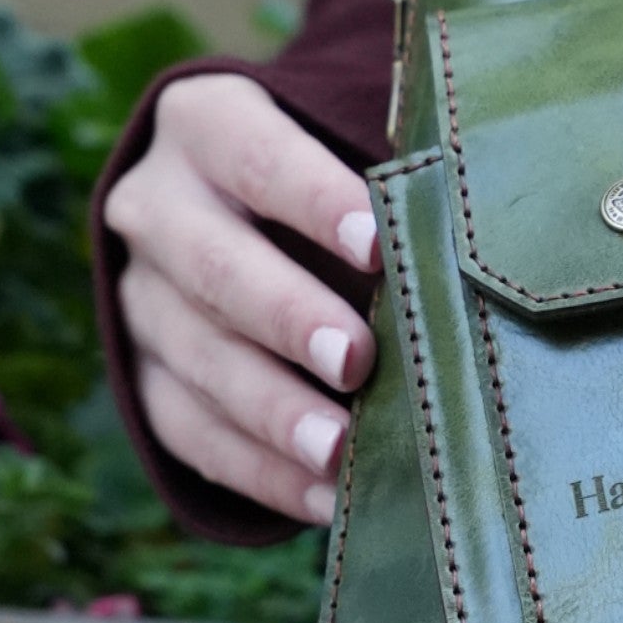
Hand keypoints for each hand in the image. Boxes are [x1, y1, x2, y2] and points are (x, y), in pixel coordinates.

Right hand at [102, 72, 378, 523]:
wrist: (239, 207)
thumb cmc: (340, 173)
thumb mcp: (354, 142)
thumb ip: (404, 175)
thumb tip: (481, 227)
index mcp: (207, 124)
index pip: (256, 155)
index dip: (314, 197)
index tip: (380, 245)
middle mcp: (156, 206)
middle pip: (215, 265)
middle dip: (287, 316)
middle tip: (355, 358)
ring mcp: (140, 298)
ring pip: (197, 359)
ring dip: (272, 411)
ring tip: (340, 451)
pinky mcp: (143, 377)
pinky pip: (190, 433)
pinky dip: (259, 472)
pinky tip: (324, 499)